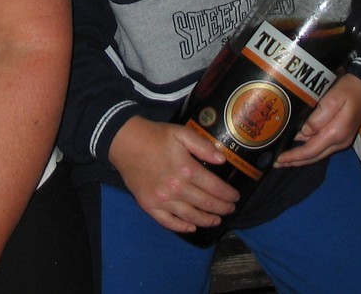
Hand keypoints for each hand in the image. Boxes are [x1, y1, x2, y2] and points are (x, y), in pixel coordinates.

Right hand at [108, 116, 238, 233]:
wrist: (125, 142)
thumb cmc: (155, 136)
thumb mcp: (182, 133)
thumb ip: (203, 146)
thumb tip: (222, 160)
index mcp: (187, 170)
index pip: (215, 188)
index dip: (228, 194)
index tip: (235, 197)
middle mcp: (176, 189)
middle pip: (205, 204)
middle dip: (222, 208)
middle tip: (230, 209)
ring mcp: (162, 200)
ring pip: (190, 216)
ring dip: (206, 220)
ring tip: (216, 220)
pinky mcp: (149, 205)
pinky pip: (168, 222)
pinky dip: (182, 227)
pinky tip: (191, 227)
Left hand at [276, 74, 360, 167]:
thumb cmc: (348, 90)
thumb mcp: (332, 99)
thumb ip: (318, 117)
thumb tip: (304, 133)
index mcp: (336, 133)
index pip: (311, 150)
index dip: (295, 156)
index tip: (279, 159)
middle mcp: (340, 141)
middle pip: (314, 156)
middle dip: (295, 161)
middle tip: (277, 164)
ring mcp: (342, 141)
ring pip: (319, 154)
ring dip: (302, 158)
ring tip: (286, 160)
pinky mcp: (342, 136)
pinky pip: (323, 148)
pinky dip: (310, 151)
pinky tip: (301, 150)